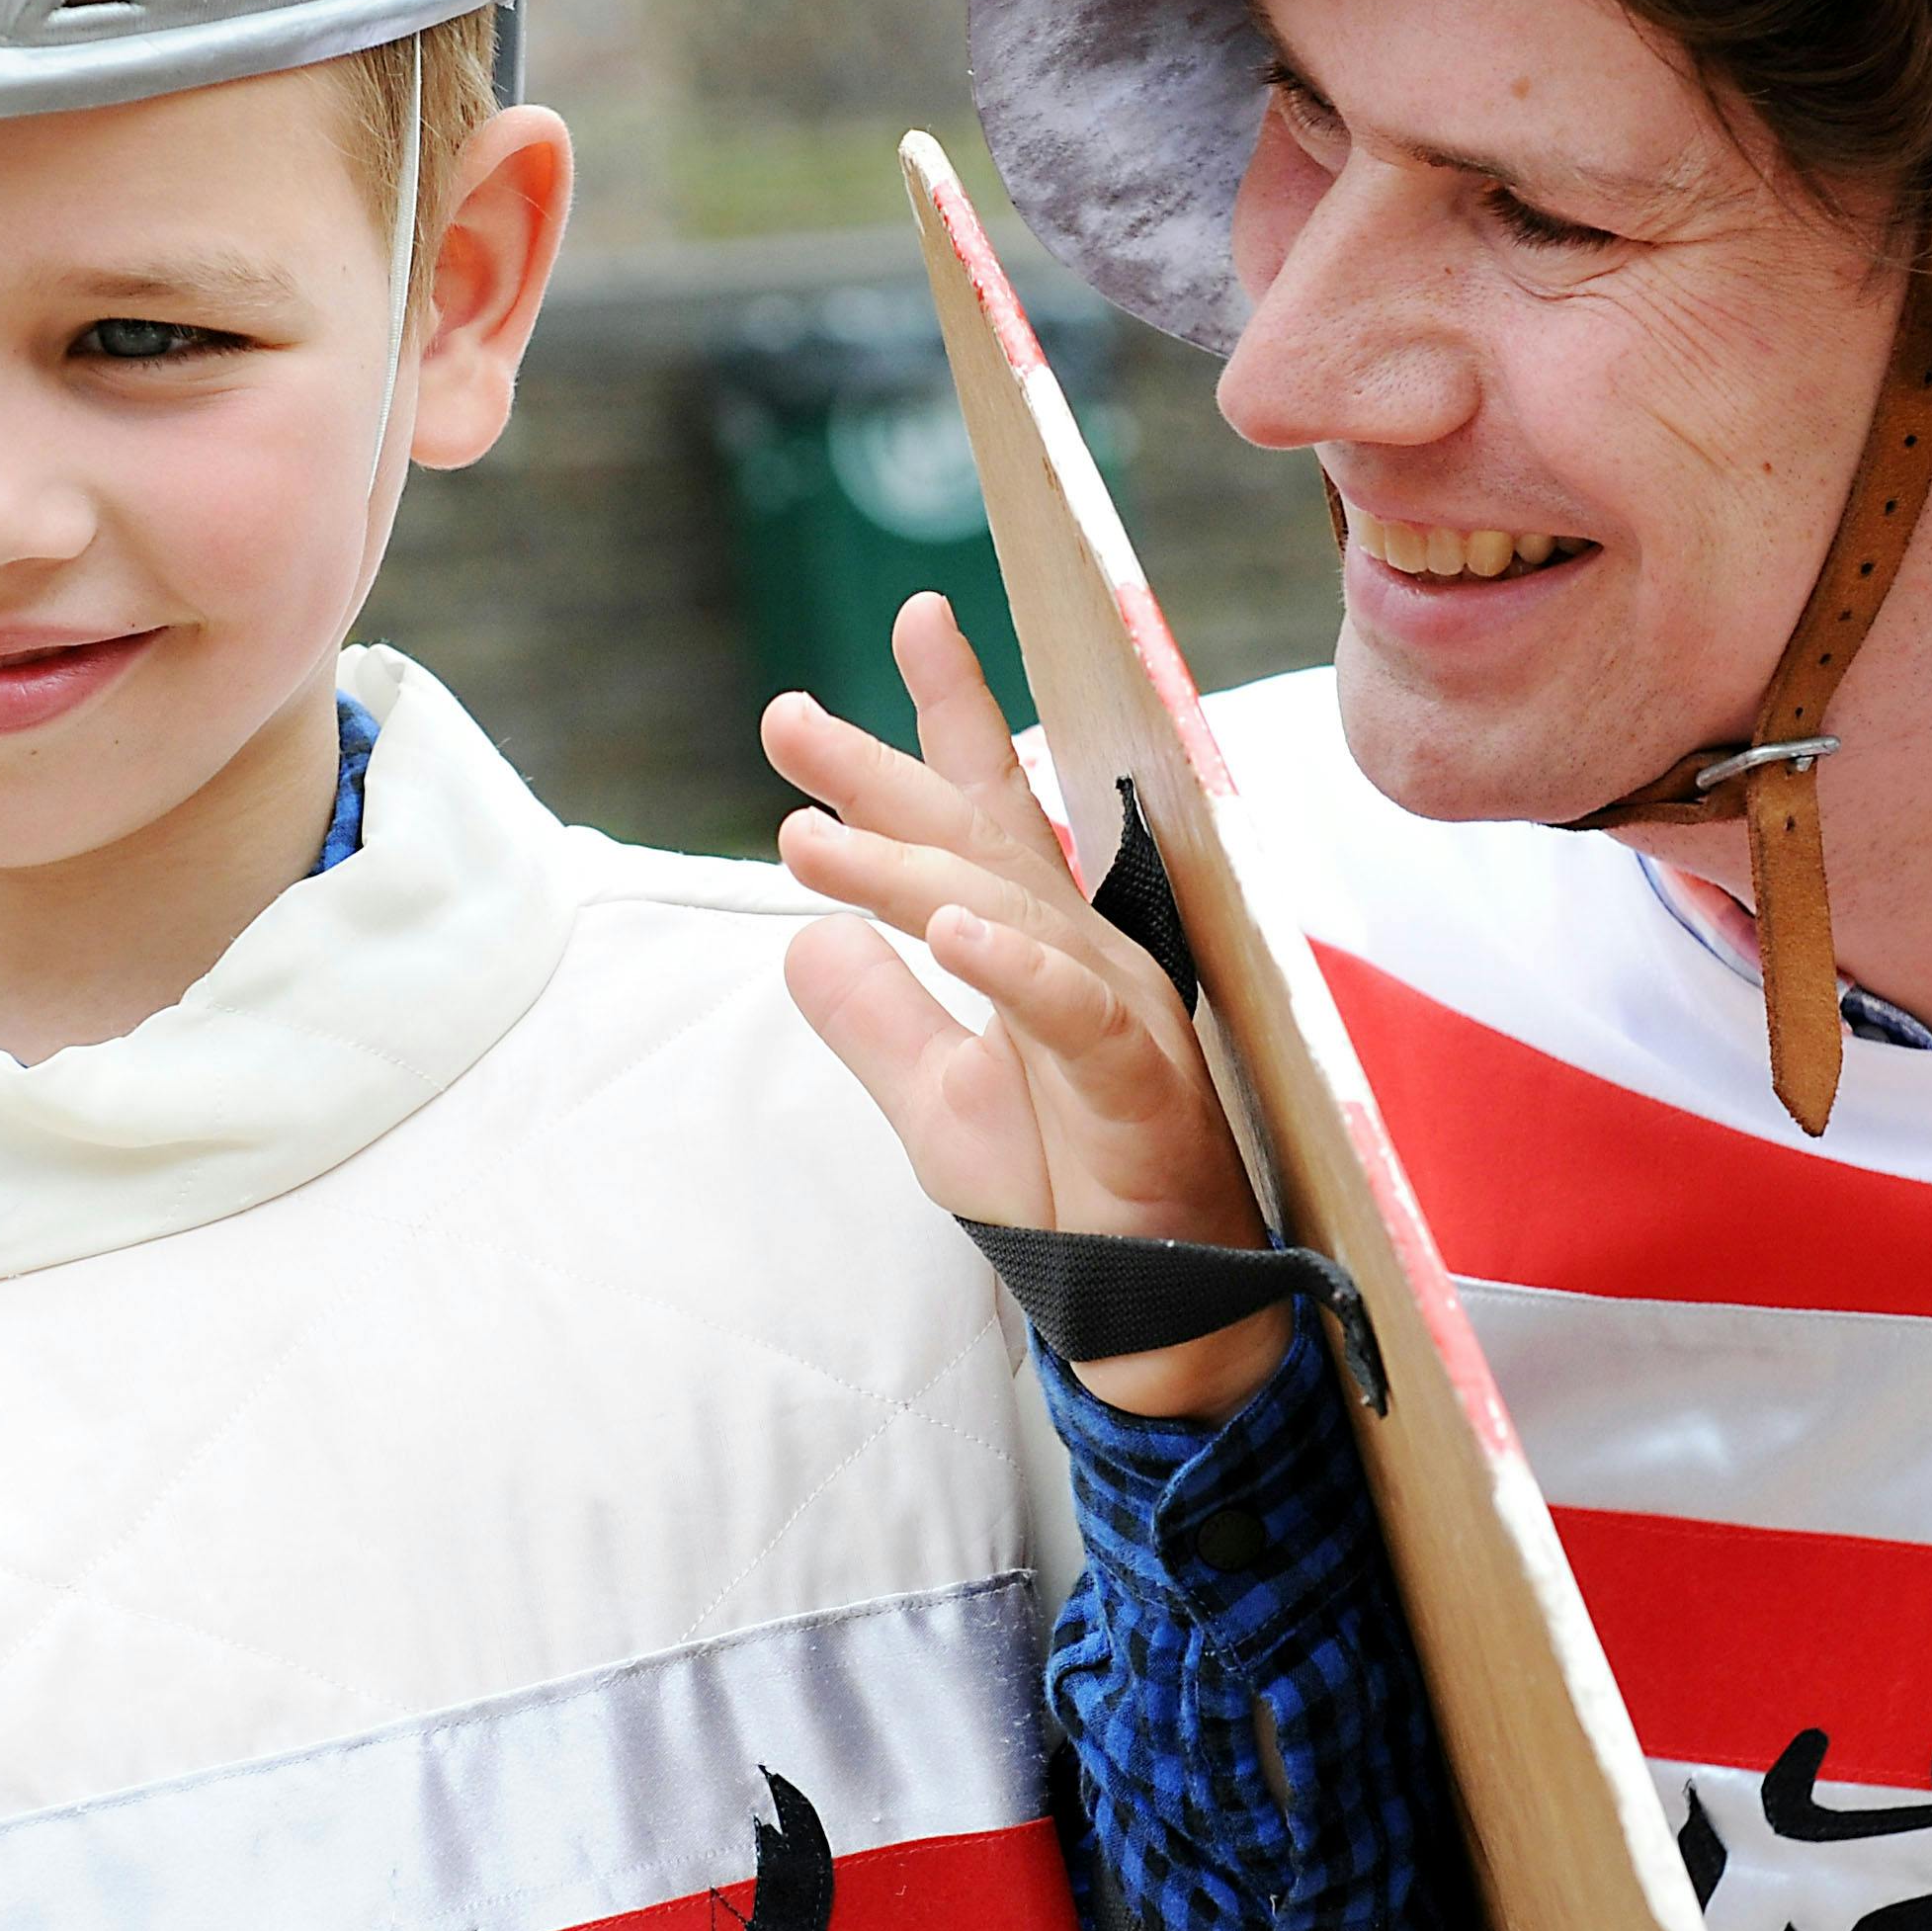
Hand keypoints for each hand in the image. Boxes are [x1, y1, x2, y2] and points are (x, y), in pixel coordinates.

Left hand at [768, 593, 1286, 1422]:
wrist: (1146, 1309)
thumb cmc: (1063, 1193)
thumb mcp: (936, 1100)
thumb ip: (876, 1017)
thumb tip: (801, 938)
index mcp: (1041, 946)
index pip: (986, 812)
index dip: (947, 717)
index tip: (910, 620)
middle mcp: (1084, 955)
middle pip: (981, 837)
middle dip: (882, 772)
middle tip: (785, 718)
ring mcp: (1118, 1012)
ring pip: (1011, 912)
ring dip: (904, 872)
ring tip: (805, 843)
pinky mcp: (1137, 1085)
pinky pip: (1073, 1014)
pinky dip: (1012, 967)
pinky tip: (947, 932)